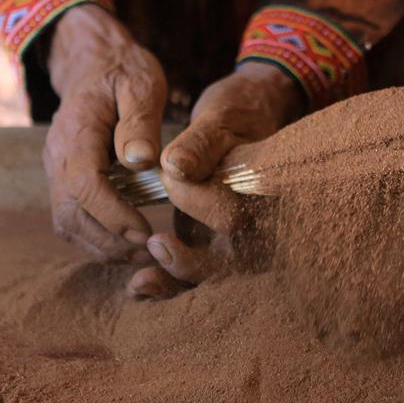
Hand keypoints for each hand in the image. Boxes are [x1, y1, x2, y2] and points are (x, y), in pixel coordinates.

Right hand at [43, 5, 167, 260]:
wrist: (94, 62)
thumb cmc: (123, 72)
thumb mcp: (141, 85)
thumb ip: (140, 122)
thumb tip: (140, 162)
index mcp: (76, 133)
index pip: (85, 186)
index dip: (114, 214)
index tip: (146, 231)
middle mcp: (57, 158)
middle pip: (70, 215)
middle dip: (109, 240)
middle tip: (150, 252)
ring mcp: (56, 171)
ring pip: (67, 224)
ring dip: (102, 246)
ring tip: (142, 253)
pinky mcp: (64, 181)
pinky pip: (72, 219)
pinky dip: (97, 238)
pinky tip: (127, 242)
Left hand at [126, 61, 302, 297]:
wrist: (246, 122)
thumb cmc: (237, 115)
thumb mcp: (220, 118)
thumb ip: (201, 144)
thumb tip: (176, 166)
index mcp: (265, 192)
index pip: (235, 215)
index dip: (203, 203)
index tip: (173, 172)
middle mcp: (259, 224)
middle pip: (231, 263)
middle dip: (190, 263)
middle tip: (156, 244)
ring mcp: (239, 240)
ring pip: (213, 276)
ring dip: (175, 281)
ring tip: (139, 283)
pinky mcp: (216, 246)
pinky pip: (196, 275)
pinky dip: (168, 284)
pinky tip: (138, 287)